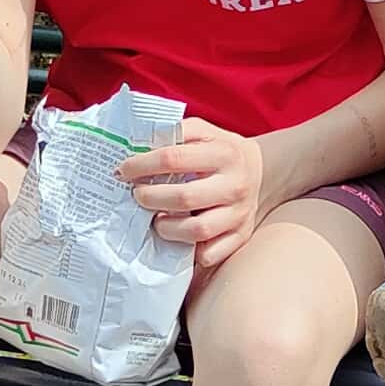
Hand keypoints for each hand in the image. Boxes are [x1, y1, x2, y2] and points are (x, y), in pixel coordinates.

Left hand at [124, 119, 267, 276]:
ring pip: (197, 230)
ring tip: (156, 220)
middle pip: (184, 197)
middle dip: (150, 198)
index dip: (142, 165)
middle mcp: (234, 184)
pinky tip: (178, 238)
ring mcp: (239, 213)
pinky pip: (211, 254)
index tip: (123, 171)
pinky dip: (190, 252)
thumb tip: (136, 146)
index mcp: (223, 153)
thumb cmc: (221, 150)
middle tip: (137, 196)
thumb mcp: (203, 131)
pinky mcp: (241, 235)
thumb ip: (174, 133)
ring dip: (167, 228)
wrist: (261, 170)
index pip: (173, 158)